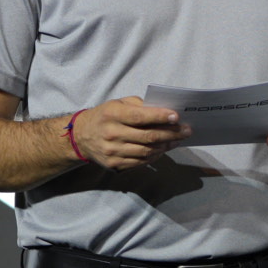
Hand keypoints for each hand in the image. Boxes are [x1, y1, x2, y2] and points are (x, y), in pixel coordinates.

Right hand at [72, 97, 189, 170]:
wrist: (81, 137)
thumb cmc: (105, 116)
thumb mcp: (117, 103)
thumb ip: (139, 105)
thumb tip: (163, 111)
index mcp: (113, 114)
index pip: (140, 117)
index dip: (160, 117)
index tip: (177, 117)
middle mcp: (112, 133)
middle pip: (147, 136)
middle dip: (171, 133)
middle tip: (186, 130)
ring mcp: (113, 151)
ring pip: (146, 151)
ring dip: (166, 146)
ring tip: (178, 140)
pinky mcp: (114, 164)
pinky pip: (140, 161)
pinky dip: (155, 155)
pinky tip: (164, 149)